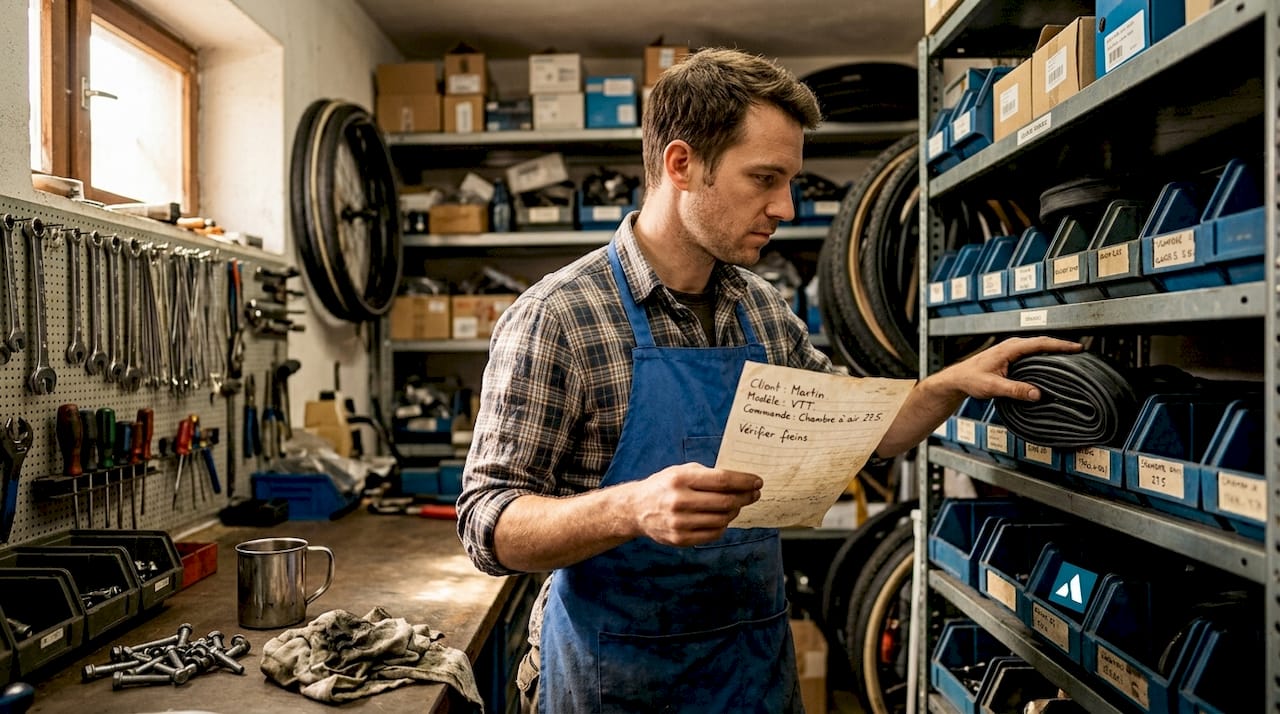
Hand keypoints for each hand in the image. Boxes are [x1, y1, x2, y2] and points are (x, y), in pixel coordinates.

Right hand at [626, 463, 761, 546]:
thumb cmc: (663, 486)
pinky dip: (723, 526)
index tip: (757, 481)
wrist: (636, 509)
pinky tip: (723, 518)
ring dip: (735, 512)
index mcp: (680, 479)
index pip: (722, 480)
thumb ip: (707, 475)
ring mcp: (679, 522)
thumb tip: (740, 481)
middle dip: (745, 498)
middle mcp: (679, 501)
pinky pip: (713, 534)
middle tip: (754, 494)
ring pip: (722, 520)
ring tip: (737, 505)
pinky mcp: (680, 539)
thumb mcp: (681, 471)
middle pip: (725, 502)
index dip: (744, 481)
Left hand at [937, 336, 1081, 401]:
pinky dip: (1044, 355)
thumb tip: (1037, 394)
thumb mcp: (992, 387)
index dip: (1060, 345)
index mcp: (1010, 349)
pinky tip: (1052, 364)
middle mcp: (1012, 346)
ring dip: (1053, 350)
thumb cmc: (971, 380)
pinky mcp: (1011, 357)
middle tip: (1080, 352)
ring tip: (1071, 358)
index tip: (1077, 348)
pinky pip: (1032, 353)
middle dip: (1061, 346)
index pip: (1040, 343)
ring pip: (1037, 347)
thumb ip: (1014, 390)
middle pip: (1042, 343)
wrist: (957, 378)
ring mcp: (1011, 350)